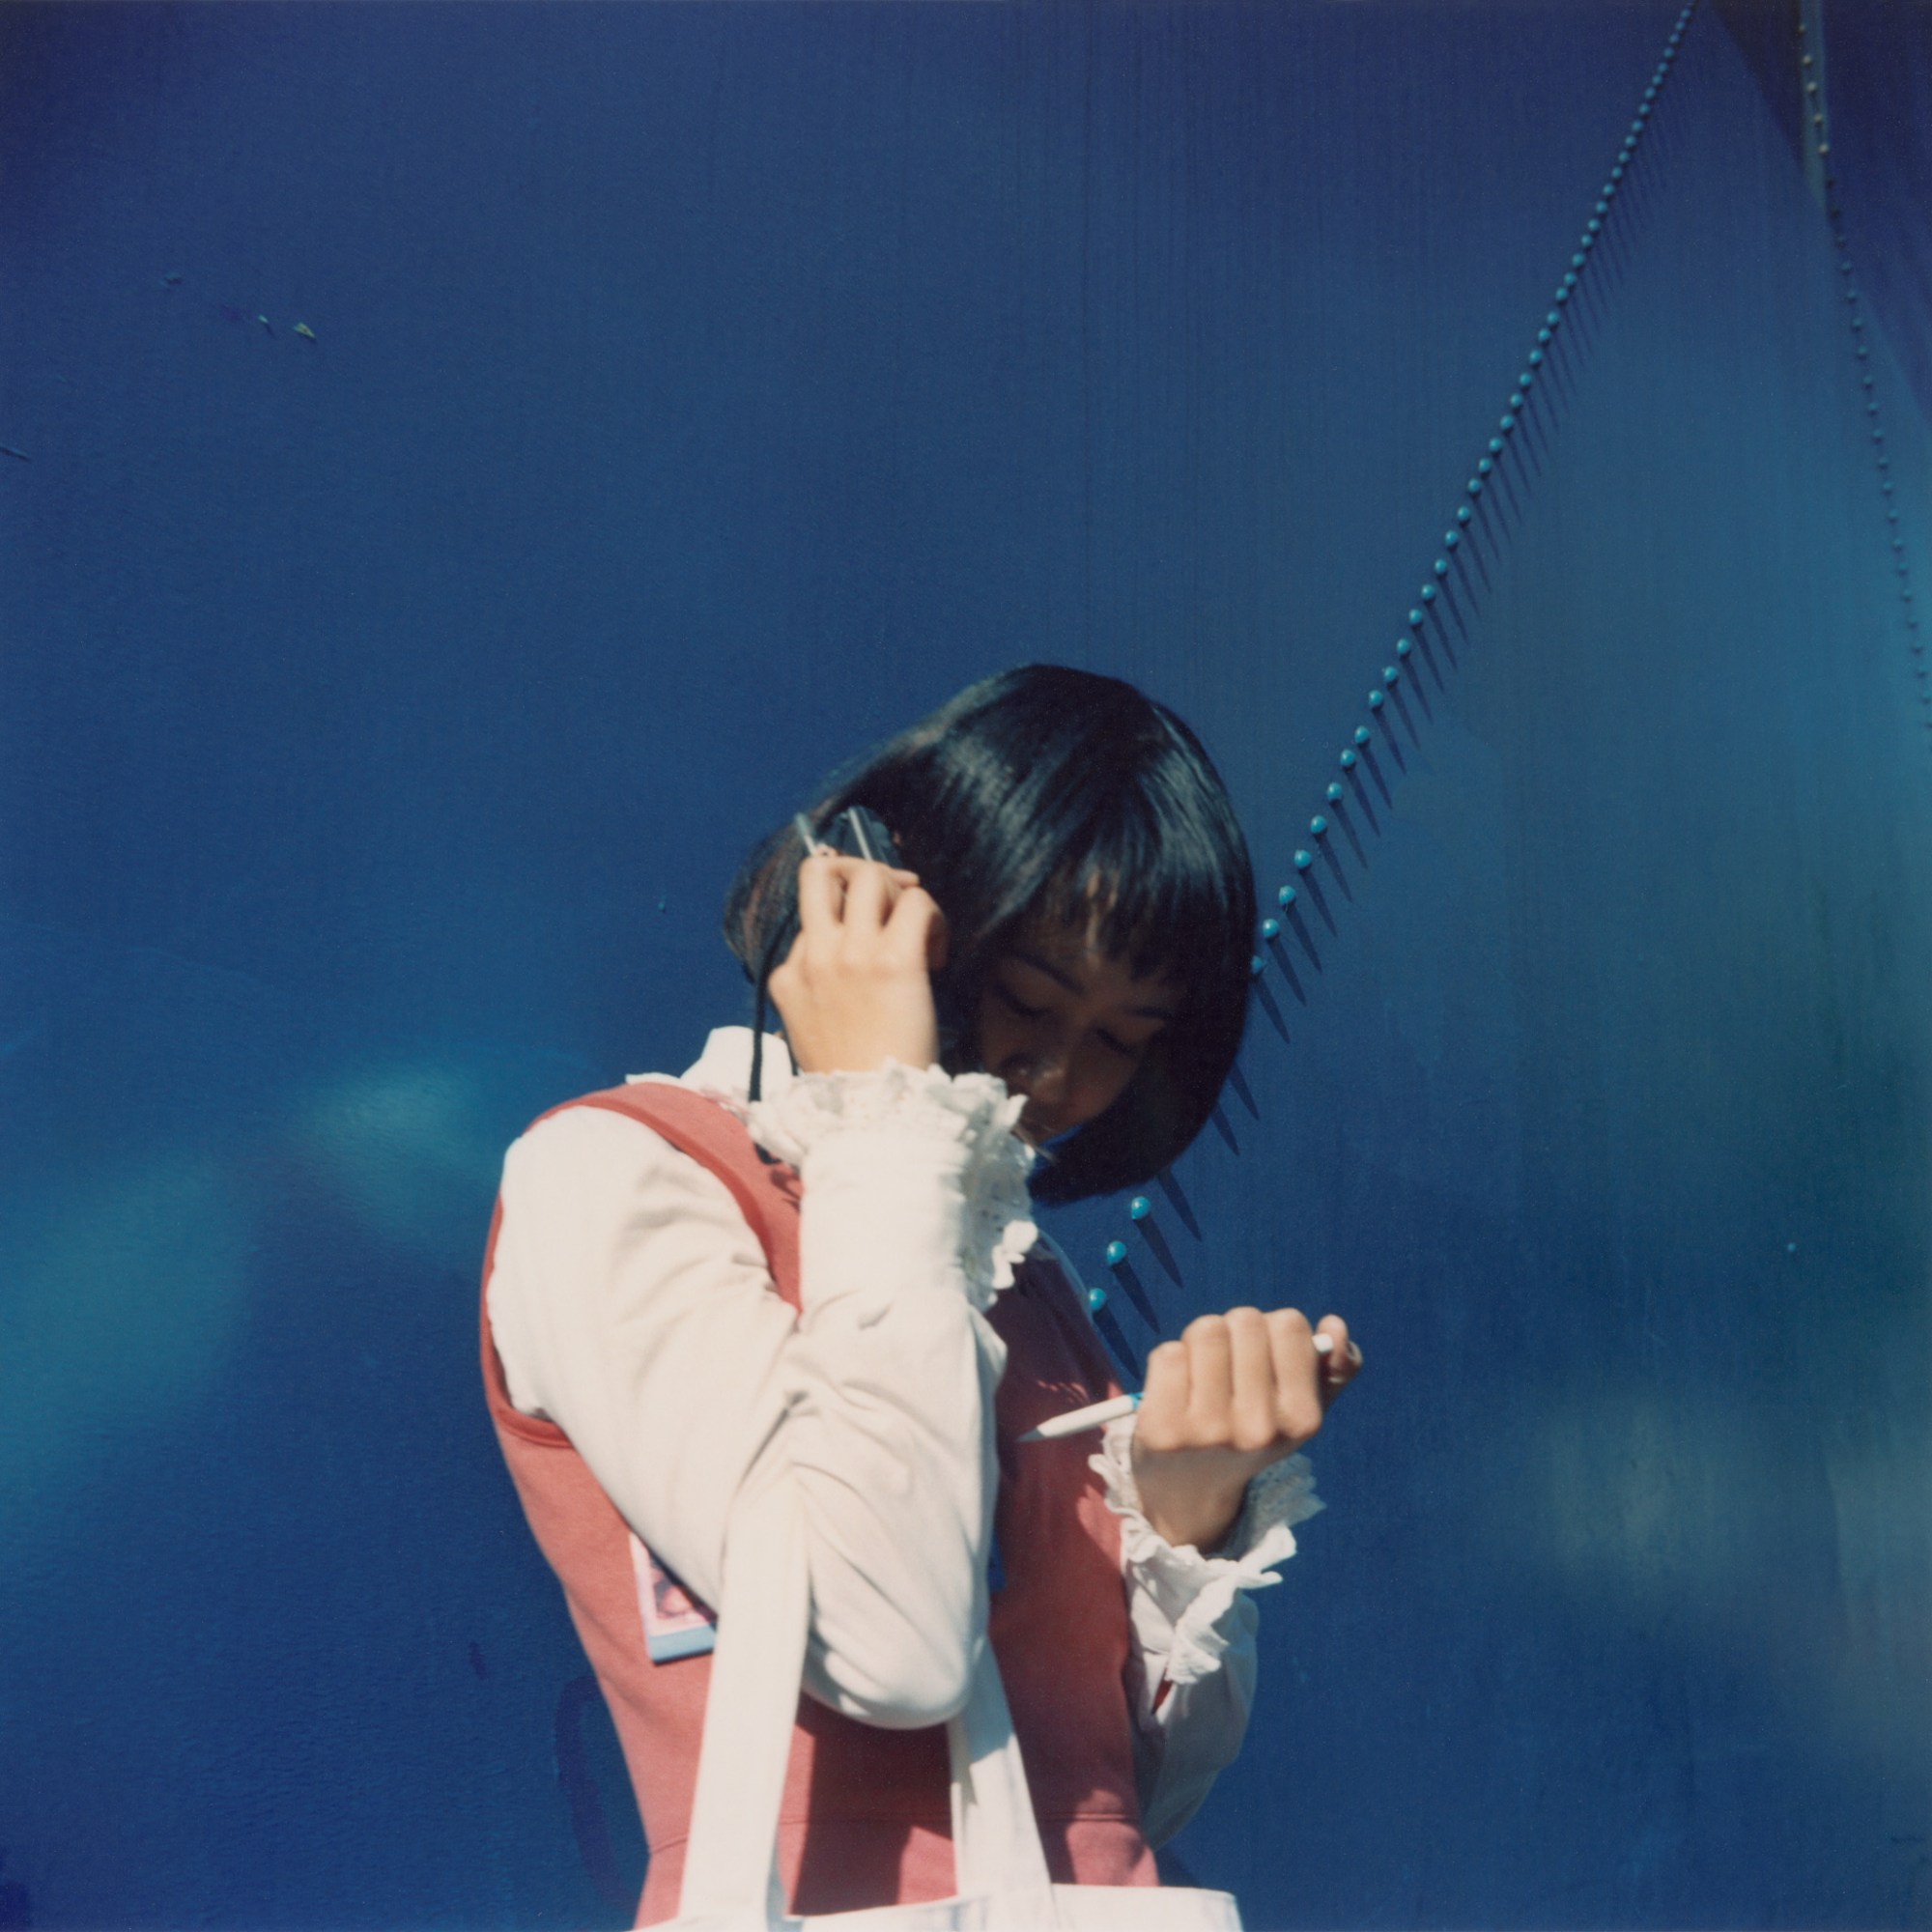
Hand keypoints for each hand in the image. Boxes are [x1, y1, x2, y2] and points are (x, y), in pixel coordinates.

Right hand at [767, 853, 949, 1075]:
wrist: (871, 1114)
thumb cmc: (850, 1082)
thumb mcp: (808, 1032)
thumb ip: (816, 992)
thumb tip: (848, 960)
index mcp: (787, 976)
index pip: (809, 918)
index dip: (843, 921)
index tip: (869, 942)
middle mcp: (814, 956)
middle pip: (821, 871)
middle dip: (857, 870)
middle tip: (891, 895)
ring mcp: (851, 953)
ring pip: (870, 875)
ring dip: (899, 889)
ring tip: (917, 925)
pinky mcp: (893, 960)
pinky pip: (916, 901)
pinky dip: (932, 915)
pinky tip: (937, 952)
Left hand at [1129, 1308, 1360, 1553]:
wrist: (1192, 1491)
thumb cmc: (1250, 1432)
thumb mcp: (1299, 1410)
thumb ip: (1332, 1368)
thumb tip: (1334, 1325)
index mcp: (1301, 1419)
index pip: (1289, 1325)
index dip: (1272, 1330)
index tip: (1263, 1359)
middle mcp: (1258, 1429)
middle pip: (1245, 1320)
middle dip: (1234, 1331)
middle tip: (1227, 1366)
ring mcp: (1208, 1431)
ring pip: (1206, 1330)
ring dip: (1199, 1341)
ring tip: (1202, 1374)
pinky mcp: (1163, 1429)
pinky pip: (1167, 1354)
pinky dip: (1169, 1362)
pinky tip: (1176, 1393)